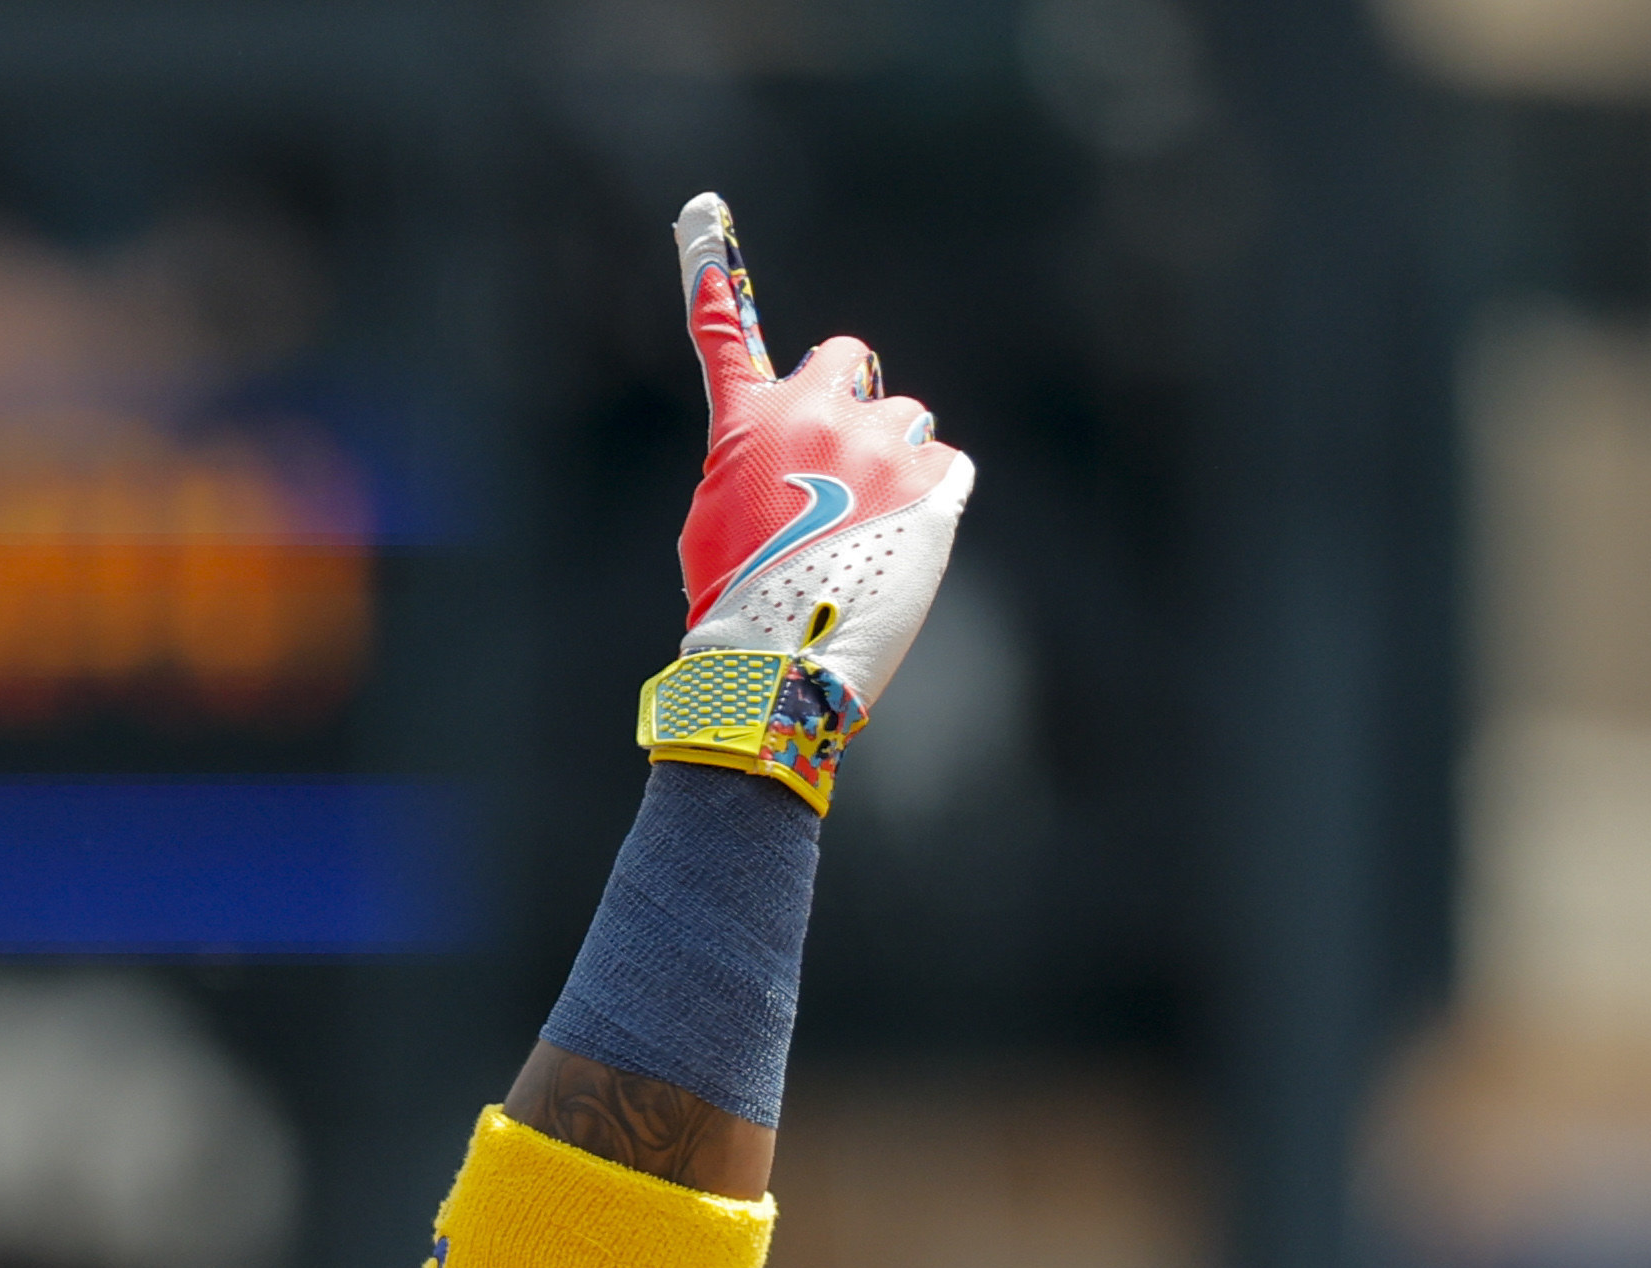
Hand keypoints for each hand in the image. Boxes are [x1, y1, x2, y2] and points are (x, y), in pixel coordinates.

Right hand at [668, 193, 973, 726]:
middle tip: (845, 458)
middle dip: (852, 397)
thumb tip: (797, 453)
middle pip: (852, 360)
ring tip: (870, 527)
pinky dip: (934, 494)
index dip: (708, 274)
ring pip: (908, 419)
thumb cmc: (736, 606)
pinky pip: (948, 464)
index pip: (725, 338)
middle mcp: (819, 418)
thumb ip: (756, 462)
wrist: (779, 671)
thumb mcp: (716, 521)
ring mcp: (882, 449)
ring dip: (895, 457)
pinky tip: (903, 541)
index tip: (701, 212)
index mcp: (752, 425)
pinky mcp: (934, 488)